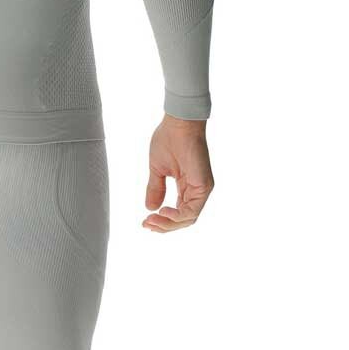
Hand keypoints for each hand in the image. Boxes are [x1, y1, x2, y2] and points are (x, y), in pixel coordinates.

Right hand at [143, 114, 213, 232]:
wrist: (178, 123)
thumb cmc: (168, 140)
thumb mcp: (157, 169)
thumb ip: (156, 188)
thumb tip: (150, 208)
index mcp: (186, 186)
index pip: (177, 212)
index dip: (162, 220)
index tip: (145, 221)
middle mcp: (195, 191)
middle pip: (183, 219)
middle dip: (164, 225)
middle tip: (147, 224)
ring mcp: (201, 189)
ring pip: (188, 218)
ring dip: (169, 223)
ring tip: (153, 220)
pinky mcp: (204, 186)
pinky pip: (192, 210)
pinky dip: (178, 216)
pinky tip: (163, 211)